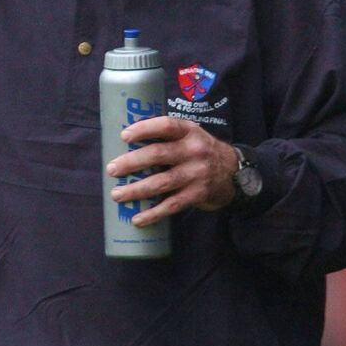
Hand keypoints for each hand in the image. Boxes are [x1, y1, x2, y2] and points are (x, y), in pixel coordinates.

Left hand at [105, 116, 238, 226]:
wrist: (233, 172)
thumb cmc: (198, 151)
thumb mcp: (188, 135)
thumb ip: (165, 136)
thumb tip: (123, 141)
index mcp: (188, 131)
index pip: (166, 126)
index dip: (144, 129)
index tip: (124, 136)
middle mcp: (194, 151)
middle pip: (158, 154)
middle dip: (131, 162)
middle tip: (112, 170)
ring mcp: (197, 174)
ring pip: (161, 182)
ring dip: (136, 190)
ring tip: (117, 195)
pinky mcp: (198, 194)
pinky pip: (172, 205)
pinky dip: (153, 214)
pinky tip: (137, 219)